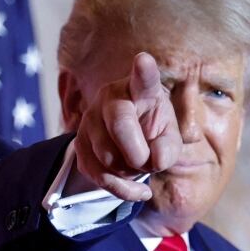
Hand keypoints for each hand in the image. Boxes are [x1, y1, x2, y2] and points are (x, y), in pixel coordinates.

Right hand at [71, 52, 181, 200]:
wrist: (129, 145)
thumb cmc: (154, 134)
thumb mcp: (170, 140)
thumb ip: (169, 149)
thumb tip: (155, 160)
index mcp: (140, 90)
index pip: (143, 79)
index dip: (144, 71)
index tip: (144, 60)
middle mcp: (111, 98)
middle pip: (120, 124)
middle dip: (138, 154)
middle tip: (148, 162)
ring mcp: (90, 120)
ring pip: (107, 155)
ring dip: (129, 173)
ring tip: (139, 168)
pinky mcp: (79, 144)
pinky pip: (98, 175)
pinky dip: (120, 189)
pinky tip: (136, 189)